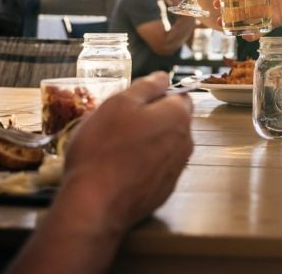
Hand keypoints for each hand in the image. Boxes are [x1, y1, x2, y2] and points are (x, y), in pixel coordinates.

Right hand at [58, 71, 193, 234]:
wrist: (95, 205)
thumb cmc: (103, 149)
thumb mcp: (118, 104)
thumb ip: (145, 86)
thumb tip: (163, 77)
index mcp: (179, 116)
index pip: (178, 95)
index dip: (155, 95)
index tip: (131, 102)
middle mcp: (186, 142)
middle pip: (172, 121)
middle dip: (151, 119)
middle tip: (118, 125)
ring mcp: (176, 169)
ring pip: (163, 145)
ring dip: (146, 143)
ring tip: (115, 149)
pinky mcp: (164, 191)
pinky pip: (155, 168)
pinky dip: (142, 165)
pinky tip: (119, 170)